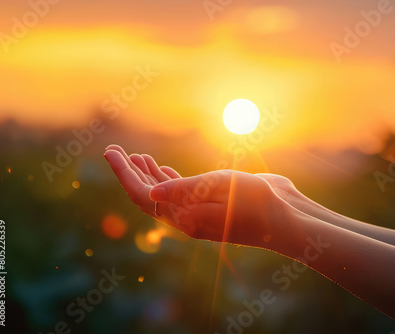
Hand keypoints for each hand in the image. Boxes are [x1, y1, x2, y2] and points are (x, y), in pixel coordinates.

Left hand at [104, 145, 288, 245]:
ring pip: (164, 196)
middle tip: (115, 151)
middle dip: (130, 173)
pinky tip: (162, 169)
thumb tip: (151, 192)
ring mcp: (198, 214)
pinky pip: (180, 195)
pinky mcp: (210, 207)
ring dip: (148, 176)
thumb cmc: (255, 200)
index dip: (124, 174)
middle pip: (149, 196)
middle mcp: (187, 218)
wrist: (284, 219)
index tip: (110, 152)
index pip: (143, 195)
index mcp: (186, 216)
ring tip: (135, 157)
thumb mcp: (218, 187)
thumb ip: (183, 189)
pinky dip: (169, 180)